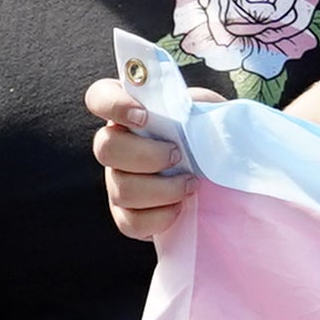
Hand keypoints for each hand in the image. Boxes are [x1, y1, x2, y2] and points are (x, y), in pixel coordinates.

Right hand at [87, 75, 192, 243]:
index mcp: (129, 112)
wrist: (219, 174)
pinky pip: (130, 222)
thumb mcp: (206, 113)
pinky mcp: (126, 216)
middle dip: (146, 155)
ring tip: (191, 184)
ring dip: (162, 189)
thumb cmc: (207, 136)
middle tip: (178, 155)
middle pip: (104, 148)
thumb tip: (193, 120)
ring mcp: (116, 182)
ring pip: (121, 189)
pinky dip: (160, 217)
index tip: (144, 116)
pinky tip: (180, 207)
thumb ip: (195, 108)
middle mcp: (115, 146)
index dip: (114, 105)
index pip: (99, 97)